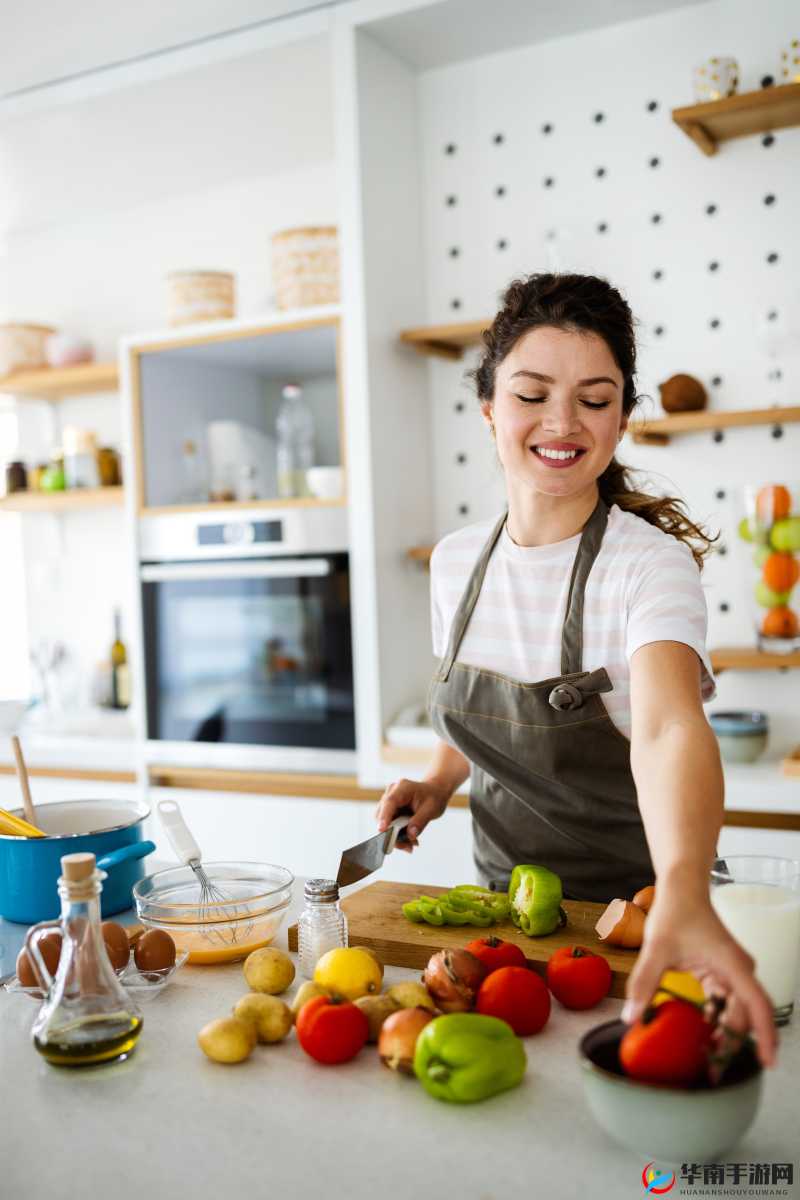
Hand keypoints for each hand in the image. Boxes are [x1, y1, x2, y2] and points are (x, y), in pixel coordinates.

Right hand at [375, 778, 449, 851]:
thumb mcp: (431, 809)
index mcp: (403, 788)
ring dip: (396, 837)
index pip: (390, 802)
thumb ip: (420, 821)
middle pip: (383, 815)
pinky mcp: (390, 811)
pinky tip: (410, 840)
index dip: (385, 816)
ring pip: (384, 823)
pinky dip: (398, 835)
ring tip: (411, 844)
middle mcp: (392, 793)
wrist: (434, 793)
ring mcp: (389, 802)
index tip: (382, 830)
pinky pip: (389, 826)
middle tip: (407, 847)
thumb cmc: (433, 797)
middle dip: (392, 833)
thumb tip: (410, 835)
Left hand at [621, 887, 777, 1068]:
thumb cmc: (675, 911)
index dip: (765, 1036)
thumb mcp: (656, 947)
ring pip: (734, 1012)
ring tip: (705, 1059)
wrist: (681, 888)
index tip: (766, 1063)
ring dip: (723, 1034)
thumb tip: (630, 1017)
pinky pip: (723, 1003)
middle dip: (732, 1044)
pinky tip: (699, 1034)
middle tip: (712, 1072)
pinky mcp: (722, 973)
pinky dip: (714, 1019)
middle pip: (745, 1016)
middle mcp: (739, 970)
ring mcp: (732, 973)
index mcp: (732, 964)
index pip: (758, 1005)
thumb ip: (643, 983)